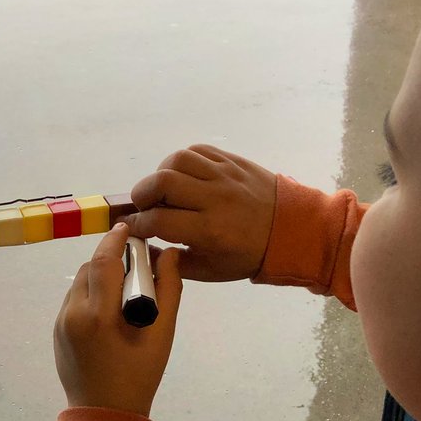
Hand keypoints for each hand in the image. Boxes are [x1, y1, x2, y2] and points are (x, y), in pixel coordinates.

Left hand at [54, 223, 182, 415]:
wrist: (105, 412)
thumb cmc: (141, 374)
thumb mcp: (163, 334)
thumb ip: (168, 288)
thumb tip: (168, 253)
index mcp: (100, 314)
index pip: (104, 259)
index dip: (116, 239)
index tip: (129, 229)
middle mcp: (74, 313)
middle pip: (90, 267)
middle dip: (111, 258)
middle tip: (134, 264)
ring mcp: (61, 322)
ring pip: (79, 282)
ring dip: (99, 276)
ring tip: (123, 289)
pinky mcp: (57, 331)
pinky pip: (73, 299)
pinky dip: (91, 294)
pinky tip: (108, 310)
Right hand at [123, 145, 276, 281]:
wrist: (290, 229)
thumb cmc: (246, 255)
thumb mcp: (208, 270)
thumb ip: (171, 262)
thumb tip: (141, 248)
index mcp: (209, 231)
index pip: (158, 220)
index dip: (136, 223)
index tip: (130, 225)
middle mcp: (215, 199)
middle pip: (163, 182)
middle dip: (142, 193)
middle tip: (143, 205)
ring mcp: (224, 175)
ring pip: (178, 160)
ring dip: (161, 173)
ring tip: (163, 188)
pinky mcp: (232, 161)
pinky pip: (198, 150)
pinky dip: (182, 161)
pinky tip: (183, 175)